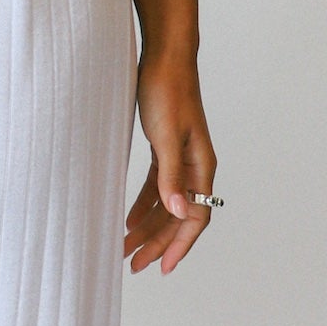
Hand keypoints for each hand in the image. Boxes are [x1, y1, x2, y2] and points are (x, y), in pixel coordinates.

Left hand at [124, 54, 216, 275]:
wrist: (164, 58)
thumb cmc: (167, 91)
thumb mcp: (166, 136)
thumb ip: (171, 176)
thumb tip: (179, 213)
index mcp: (201, 166)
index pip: (195, 217)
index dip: (179, 245)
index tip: (162, 267)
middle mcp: (194, 167)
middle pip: (178, 217)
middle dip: (157, 243)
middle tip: (134, 265)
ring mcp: (180, 159)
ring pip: (166, 205)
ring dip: (148, 228)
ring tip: (125, 248)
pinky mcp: (165, 150)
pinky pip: (157, 188)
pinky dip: (143, 205)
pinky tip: (128, 219)